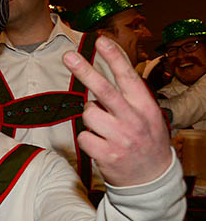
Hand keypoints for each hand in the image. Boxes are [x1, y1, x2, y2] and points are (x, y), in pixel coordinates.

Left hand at [63, 36, 173, 186]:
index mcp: (144, 106)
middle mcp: (133, 119)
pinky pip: (83, 136)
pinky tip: (101, 145)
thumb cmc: (145, 142)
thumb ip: (128, 99)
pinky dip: (87, 139)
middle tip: (68, 56)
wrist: (152, 180)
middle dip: (84, 70)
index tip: (100, 40)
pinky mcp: (106, 154)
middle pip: (103, 89)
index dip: (114, 57)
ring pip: (88, 113)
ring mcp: (120, 137)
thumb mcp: (147, 116)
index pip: (128, 76)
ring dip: (90, 117)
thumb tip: (101, 78)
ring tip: (104, 129)